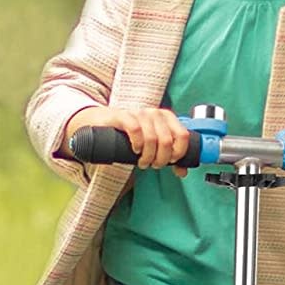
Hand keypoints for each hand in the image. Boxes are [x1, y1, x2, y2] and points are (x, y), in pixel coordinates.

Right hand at [63, 106, 190, 172]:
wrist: (102, 123)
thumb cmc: (129, 135)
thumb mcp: (152, 144)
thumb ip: (168, 155)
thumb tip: (183, 170)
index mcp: (166, 118)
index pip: (183, 135)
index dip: (179, 152)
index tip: (171, 161)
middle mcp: (154, 113)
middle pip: (167, 141)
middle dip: (161, 159)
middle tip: (153, 165)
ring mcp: (138, 114)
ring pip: (152, 138)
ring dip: (148, 156)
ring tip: (143, 162)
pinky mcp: (122, 116)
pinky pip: (135, 130)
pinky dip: (137, 144)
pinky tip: (135, 150)